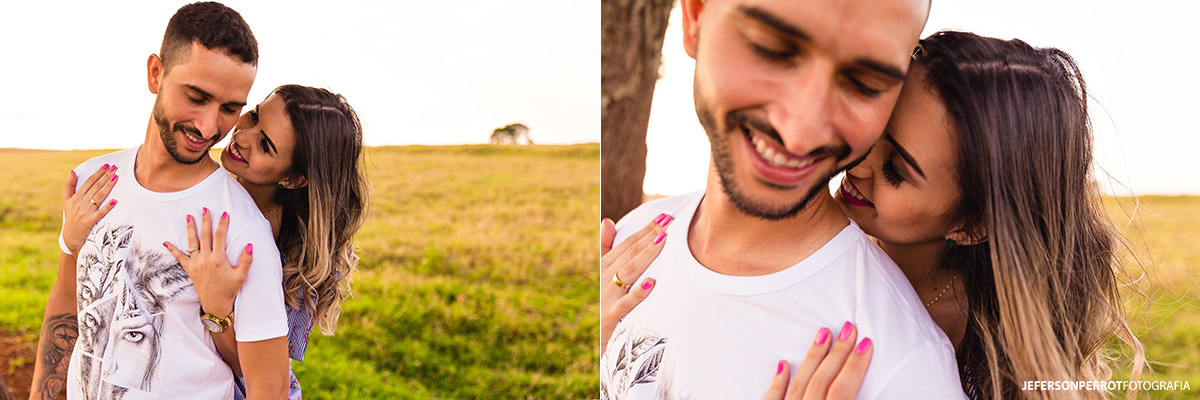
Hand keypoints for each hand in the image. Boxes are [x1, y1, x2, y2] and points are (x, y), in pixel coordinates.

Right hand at [61, 165, 119, 254]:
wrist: (70, 237)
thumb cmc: (70, 216)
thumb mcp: (66, 201)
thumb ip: (69, 186)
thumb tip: (72, 171)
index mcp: (75, 197)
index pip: (89, 182)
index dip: (98, 173)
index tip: (106, 165)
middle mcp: (80, 203)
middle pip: (95, 187)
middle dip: (105, 176)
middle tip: (115, 168)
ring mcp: (86, 212)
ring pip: (99, 197)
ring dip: (108, 186)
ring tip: (116, 177)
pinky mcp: (91, 221)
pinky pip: (100, 213)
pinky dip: (107, 207)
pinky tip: (114, 201)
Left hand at [164, 208, 252, 317]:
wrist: (216, 304)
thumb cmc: (230, 289)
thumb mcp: (242, 275)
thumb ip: (246, 260)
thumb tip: (249, 245)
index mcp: (218, 259)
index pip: (220, 237)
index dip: (222, 224)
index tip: (224, 214)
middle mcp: (205, 259)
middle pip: (205, 236)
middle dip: (205, 221)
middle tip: (205, 209)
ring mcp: (196, 264)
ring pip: (192, 242)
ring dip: (190, 229)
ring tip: (189, 217)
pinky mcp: (189, 269)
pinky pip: (179, 257)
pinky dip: (172, 249)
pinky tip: (166, 242)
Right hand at [599, 213, 673, 353]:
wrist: (595, 340)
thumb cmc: (604, 305)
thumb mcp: (602, 275)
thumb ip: (605, 248)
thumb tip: (607, 220)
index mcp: (605, 266)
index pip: (627, 243)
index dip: (645, 229)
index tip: (664, 217)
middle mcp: (605, 278)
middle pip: (630, 253)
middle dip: (650, 236)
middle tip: (669, 223)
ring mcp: (608, 296)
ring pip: (629, 272)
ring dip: (646, 255)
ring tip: (663, 241)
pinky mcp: (612, 316)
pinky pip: (627, 303)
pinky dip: (639, 293)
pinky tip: (652, 282)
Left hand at [764, 322, 872, 399]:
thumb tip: (879, 396)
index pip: (842, 389)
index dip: (856, 366)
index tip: (866, 343)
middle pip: (821, 380)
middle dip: (838, 353)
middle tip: (849, 329)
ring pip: (799, 383)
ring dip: (812, 358)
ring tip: (824, 333)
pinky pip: (772, 398)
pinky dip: (778, 381)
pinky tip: (783, 363)